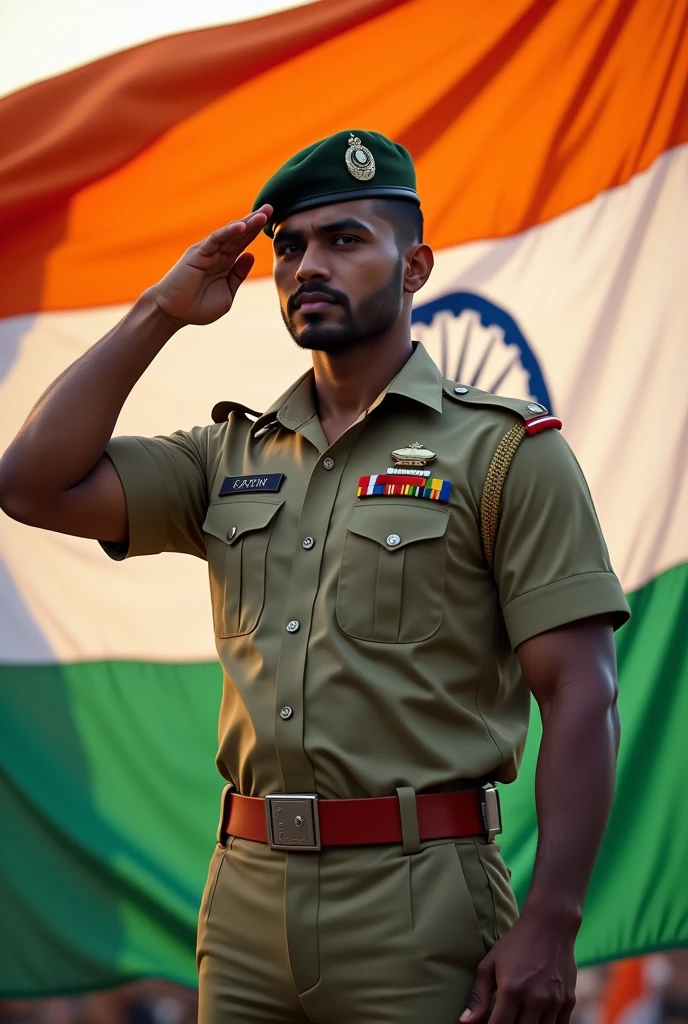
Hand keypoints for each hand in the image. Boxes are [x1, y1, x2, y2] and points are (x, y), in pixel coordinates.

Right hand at [149, 205, 271, 325]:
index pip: (243, 243)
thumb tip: (250, 255)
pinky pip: (215, 240)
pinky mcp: (197, 253)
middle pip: (239, 234)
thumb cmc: (198, 307)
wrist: (173, 313)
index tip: (271, 220)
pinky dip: (227, 232)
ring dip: (246, 224)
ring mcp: (207, 252)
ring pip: (229, 234)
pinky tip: (241, 226)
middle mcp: (217, 254)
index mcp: (225, 263)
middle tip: (271, 207)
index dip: (256, 231)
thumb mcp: (227, 293)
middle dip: (254, 221)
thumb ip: (238, 275)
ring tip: (263, 214)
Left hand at [460, 913, 576, 1023]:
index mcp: (511, 990)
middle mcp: (535, 1000)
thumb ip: (478, 995)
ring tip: (520, 1020)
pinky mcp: (569, 1002)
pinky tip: (537, 1021)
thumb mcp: (491, 963)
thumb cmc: (516, 943)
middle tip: (505, 1019)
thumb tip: (465, 1021)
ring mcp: (554, 1002)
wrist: (550, 925)